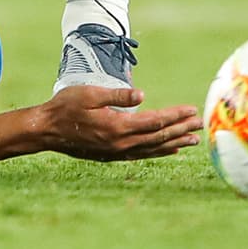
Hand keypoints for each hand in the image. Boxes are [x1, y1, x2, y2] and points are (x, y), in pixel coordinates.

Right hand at [41, 85, 202, 161]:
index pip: (154, 121)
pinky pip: (142, 154)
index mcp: (118, 127)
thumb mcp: (90, 94)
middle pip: (158, 137)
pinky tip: (169, 149)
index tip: (191, 110)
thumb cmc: (66, 107)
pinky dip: (159, 151)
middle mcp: (121, 143)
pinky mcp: (113, 154)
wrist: (47, 131)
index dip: (174, 116)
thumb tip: (142, 95)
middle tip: (200, 124)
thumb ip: (117, 95)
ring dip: (174, 142)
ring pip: (153, 148)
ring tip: (192, 140)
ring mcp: (117, 151)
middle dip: (180, 129)